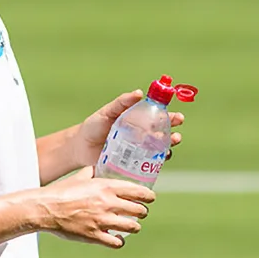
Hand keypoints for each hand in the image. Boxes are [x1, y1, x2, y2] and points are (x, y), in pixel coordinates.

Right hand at [37, 166, 157, 247]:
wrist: (45, 209)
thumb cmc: (61, 191)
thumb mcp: (80, 177)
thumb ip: (92, 173)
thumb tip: (96, 167)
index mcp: (106, 187)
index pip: (138, 192)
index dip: (148, 196)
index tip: (150, 198)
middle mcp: (108, 203)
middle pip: (139, 210)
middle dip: (142, 212)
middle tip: (140, 213)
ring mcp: (102, 221)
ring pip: (132, 227)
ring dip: (134, 227)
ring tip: (132, 226)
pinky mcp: (94, 235)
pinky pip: (117, 242)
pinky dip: (120, 241)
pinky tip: (118, 238)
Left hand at [71, 90, 185, 168]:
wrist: (79, 147)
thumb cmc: (93, 126)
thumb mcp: (107, 112)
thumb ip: (122, 102)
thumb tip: (139, 93)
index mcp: (138, 121)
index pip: (159, 117)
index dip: (171, 117)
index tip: (178, 117)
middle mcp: (141, 135)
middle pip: (163, 134)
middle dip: (173, 134)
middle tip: (176, 135)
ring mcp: (138, 150)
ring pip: (159, 149)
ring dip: (168, 148)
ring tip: (170, 146)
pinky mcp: (132, 164)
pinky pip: (148, 164)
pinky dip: (157, 163)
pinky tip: (160, 160)